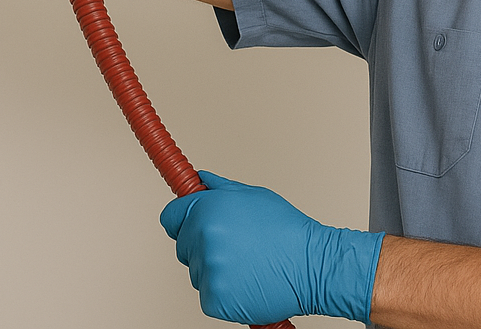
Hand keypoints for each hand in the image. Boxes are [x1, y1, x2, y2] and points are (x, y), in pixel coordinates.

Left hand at [160, 171, 383, 324]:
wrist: (310, 264)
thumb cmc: (286, 229)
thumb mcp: (254, 196)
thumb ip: (220, 188)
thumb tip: (201, 179)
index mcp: (209, 209)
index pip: (171, 216)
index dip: (183, 220)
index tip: (192, 224)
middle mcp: (204, 238)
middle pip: (183, 246)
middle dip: (202, 245)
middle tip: (235, 245)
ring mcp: (207, 270)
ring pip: (197, 272)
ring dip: (215, 269)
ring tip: (247, 262)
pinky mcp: (213, 300)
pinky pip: (207, 295)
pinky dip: (223, 292)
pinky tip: (246, 281)